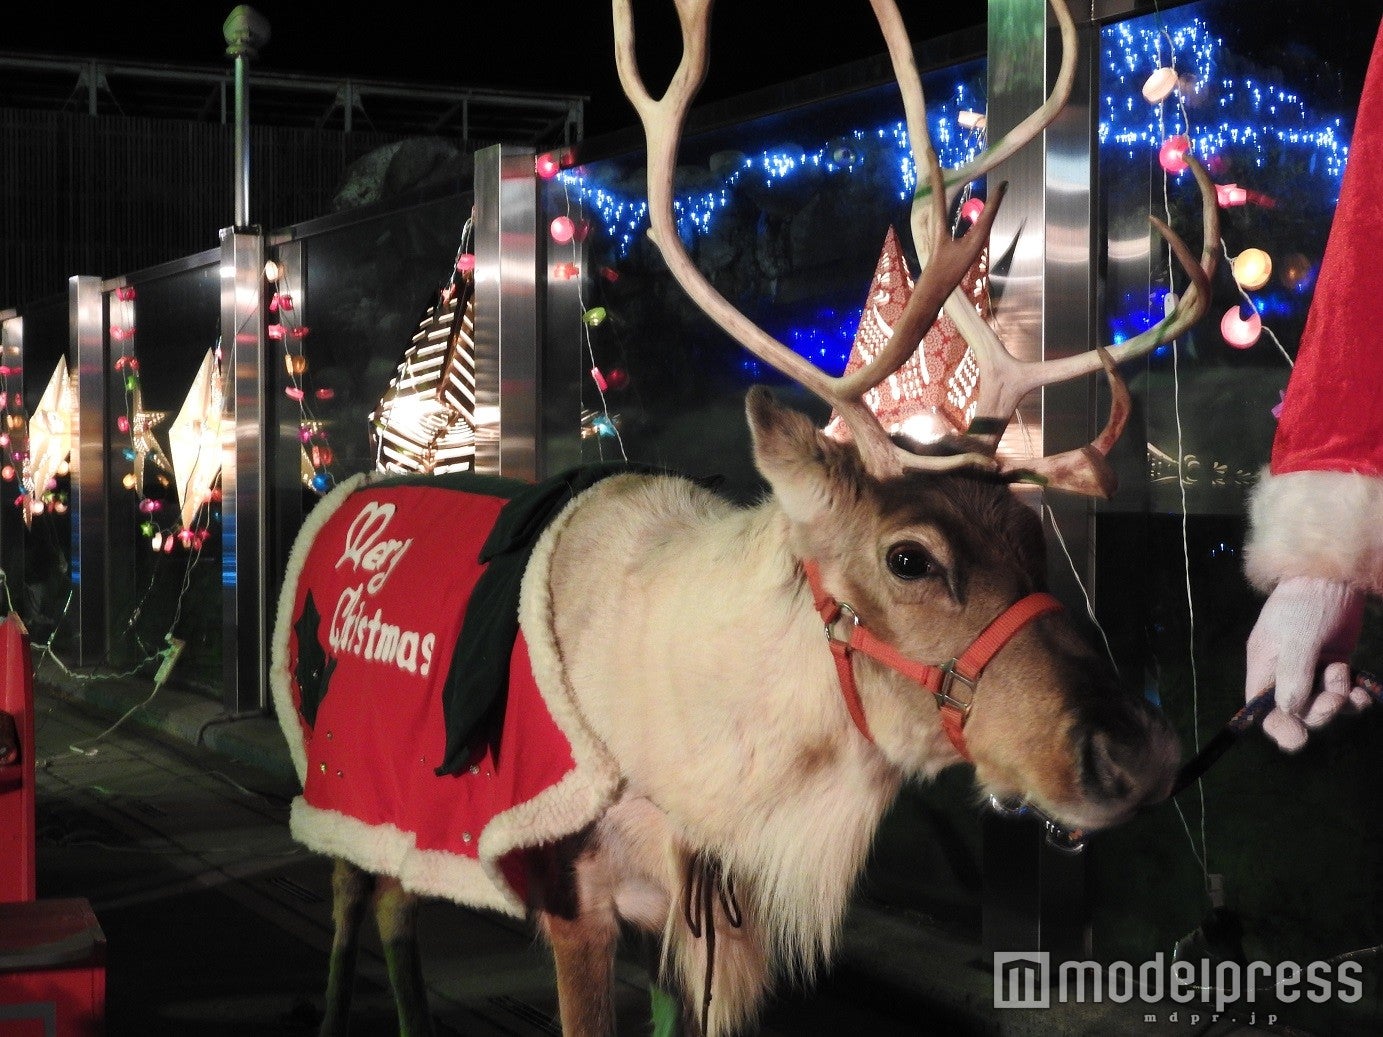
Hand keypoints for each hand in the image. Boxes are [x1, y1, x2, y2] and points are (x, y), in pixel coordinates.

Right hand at [1245, 577, 1370, 750]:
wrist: (1332, 578)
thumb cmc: (1305, 605)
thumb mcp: (1297, 639)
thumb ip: (1292, 676)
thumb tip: (1289, 710)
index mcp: (1265, 668)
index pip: (1262, 708)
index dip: (1277, 726)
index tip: (1298, 737)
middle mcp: (1285, 674)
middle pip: (1297, 712)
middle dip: (1319, 710)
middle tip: (1336, 697)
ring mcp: (1312, 671)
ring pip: (1323, 705)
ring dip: (1339, 702)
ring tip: (1346, 679)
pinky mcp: (1335, 666)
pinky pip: (1344, 694)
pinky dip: (1355, 697)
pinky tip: (1363, 690)